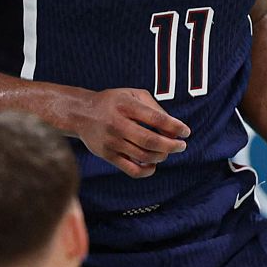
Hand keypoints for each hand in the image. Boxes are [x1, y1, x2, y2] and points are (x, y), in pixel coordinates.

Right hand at [68, 88, 188, 177]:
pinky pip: (131, 170)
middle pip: (150, 141)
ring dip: (162, 156)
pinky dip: (147, 170)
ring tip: (167, 151)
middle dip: (172, 145)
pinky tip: (153, 164)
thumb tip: (175, 130)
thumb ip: (156, 110)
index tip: (186, 132)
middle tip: (182, 146)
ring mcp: (111, 141)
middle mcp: (117, 124)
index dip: (175, 127)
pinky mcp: (107, 155)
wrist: (81, 113)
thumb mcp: (134, 95)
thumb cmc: (115, 102)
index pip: (156, 119)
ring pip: (143, 156)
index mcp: (126, 106)